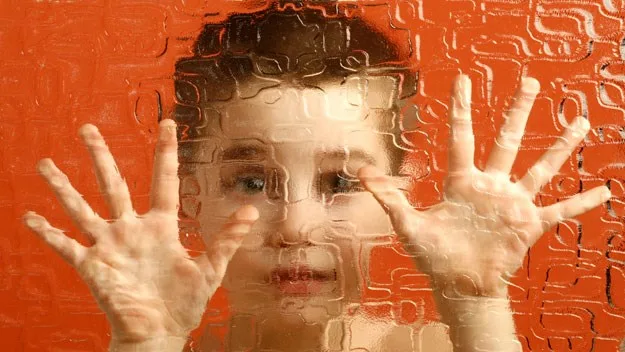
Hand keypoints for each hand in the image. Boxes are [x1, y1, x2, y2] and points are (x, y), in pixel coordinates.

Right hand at [23, 120, 257, 344]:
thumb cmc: (185, 303)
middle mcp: (131, 229)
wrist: (160, 334)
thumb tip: (251, 210)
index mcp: (161, 226)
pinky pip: (65, 246)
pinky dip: (47, 233)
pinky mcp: (92, 267)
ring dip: (63, 188)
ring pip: (82, 209)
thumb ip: (227, 239)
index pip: (163, 181)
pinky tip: (29, 217)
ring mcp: (109, 246)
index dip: (166, 152)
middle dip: (100, 156)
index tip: (168, 123)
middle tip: (87, 128)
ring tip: (45, 164)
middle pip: (113, 185)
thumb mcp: (210, 270)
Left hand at [359, 74, 609, 298]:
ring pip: (540, 168)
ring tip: (579, 121)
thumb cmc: (434, 257)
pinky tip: (605, 191)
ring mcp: (512, 204)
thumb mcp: (408, 224)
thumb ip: (388, 198)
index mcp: (461, 182)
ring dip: (560, 146)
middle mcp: (490, 186)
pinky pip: (560, 211)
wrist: (458, 286)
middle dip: (519, 111)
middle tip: (531, 82)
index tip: (463, 81)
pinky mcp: (529, 225)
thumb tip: (360, 173)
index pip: (462, 137)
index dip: (462, 109)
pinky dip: (581, 203)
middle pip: (507, 141)